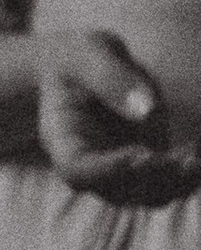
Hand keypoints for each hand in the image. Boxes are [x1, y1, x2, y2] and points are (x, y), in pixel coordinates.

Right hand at [37, 31, 200, 205]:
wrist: (85, 70)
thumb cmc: (80, 60)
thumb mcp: (89, 55)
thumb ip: (112, 78)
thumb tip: (148, 110)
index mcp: (62, 140)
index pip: (78, 170)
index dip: (108, 170)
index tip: (142, 155)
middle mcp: (90, 163)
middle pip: (116, 190)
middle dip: (152, 180)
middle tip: (184, 159)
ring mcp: (119, 168)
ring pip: (147, 194)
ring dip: (175, 184)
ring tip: (196, 160)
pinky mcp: (148, 162)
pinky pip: (170, 181)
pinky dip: (188, 175)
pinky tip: (199, 154)